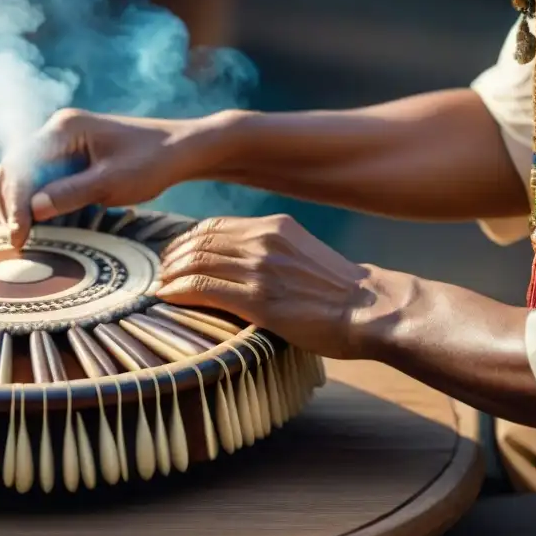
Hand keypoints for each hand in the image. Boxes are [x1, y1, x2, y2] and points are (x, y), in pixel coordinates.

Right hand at [0, 108, 223, 248]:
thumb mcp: (112, 182)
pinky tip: (37, 225)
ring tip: (21, 237)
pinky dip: (36, 202)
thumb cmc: (152, 161)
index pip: (24, 166)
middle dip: (10, 203)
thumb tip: (31, 209)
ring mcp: (63, 144)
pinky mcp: (71, 158)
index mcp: (64, 128)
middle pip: (15, 167)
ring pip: (25, 175)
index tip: (18, 236)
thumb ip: (70, 193)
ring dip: (19, 204)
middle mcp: (57, 131)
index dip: (17, 203)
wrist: (181, 150)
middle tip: (16, 241)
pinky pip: (43, 180)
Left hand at [156, 215, 372, 359]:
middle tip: (162, 273)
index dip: (187, 240)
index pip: (215, 226)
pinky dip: (178, 291)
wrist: (372, 310)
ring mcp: (260, 269)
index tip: (175, 256)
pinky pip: (202, 288)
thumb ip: (272, 251)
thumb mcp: (303, 253)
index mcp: (275, 227)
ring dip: (171, 275)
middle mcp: (264, 240)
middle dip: (173, 258)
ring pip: (195, 262)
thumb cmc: (341, 291)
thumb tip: (239, 264)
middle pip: (199, 241)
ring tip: (162, 287)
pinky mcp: (258, 299)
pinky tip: (167, 297)